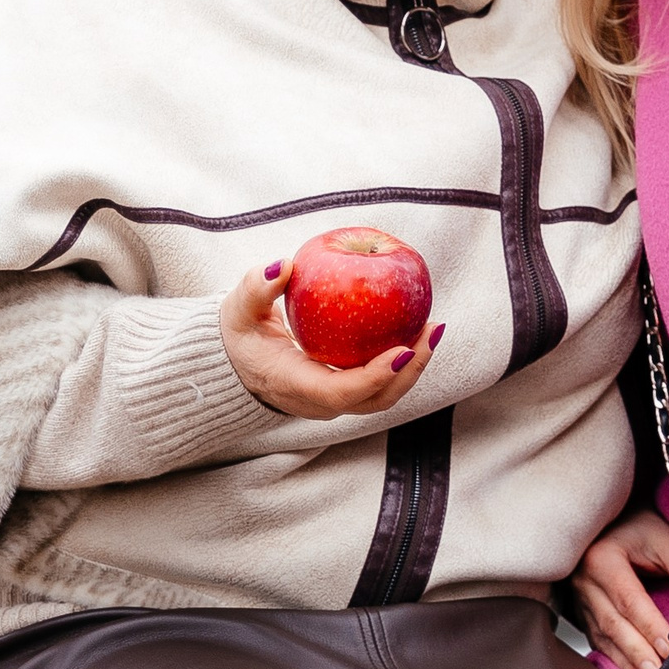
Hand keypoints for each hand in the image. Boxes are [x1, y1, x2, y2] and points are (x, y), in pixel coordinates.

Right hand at [221, 260, 443, 419]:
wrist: (235, 364)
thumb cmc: (239, 336)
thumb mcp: (238, 308)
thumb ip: (257, 287)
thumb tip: (283, 265)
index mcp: (295, 387)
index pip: (341, 393)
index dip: (375, 377)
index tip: (402, 351)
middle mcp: (320, 402)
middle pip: (376, 399)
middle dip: (409, 370)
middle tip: (430, 331)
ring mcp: (335, 401)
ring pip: (383, 394)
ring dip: (412, 366)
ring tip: (432, 329)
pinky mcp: (345, 391)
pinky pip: (379, 381)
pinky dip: (401, 359)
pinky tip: (416, 327)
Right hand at [572, 505, 668, 668]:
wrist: (610, 520)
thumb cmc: (639, 527)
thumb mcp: (666, 540)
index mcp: (604, 559)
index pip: (629, 600)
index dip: (649, 626)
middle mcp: (585, 581)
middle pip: (613, 624)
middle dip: (637, 652)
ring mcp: (578, 599)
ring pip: (602, 637)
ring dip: (626, 661)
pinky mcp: (580, 612)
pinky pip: (596, 640)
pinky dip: (614, 659)